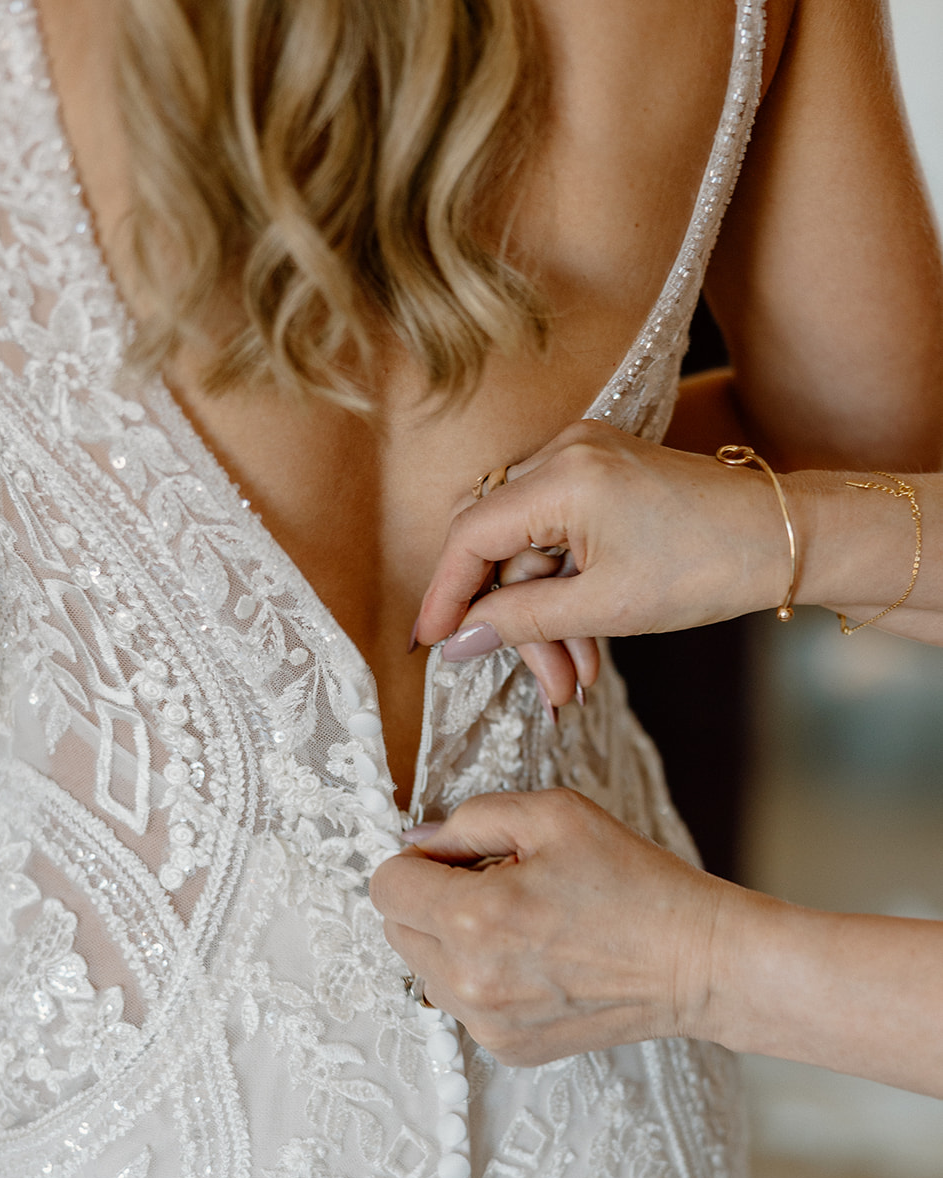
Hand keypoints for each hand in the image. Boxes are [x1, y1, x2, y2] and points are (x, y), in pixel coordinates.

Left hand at [369, 788, 726, 1065]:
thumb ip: (471, 819)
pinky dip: (482, 980)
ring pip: (425, 971)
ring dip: (452, 943)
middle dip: (431, 901)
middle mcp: (470, 981)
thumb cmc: (634, 882)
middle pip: (397, 930)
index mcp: (474, 917)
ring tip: (521, 926)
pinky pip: (462, 1005)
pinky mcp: (507, 1048)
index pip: (386, 887)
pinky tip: (536, 962)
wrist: (696, 962)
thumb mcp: (555, 815)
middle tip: (496, 885)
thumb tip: (418, 841)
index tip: (459, 858)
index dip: (418, 862)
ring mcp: (488, 1023)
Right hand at [419, 421, 791, 703]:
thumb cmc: (706, 566)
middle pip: (500, 545)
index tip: (433, 643)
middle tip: (542, 683)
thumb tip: (457, 641)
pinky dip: (569, 590)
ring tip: (577, 678)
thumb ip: (519, 621)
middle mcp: (566, 452)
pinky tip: (590, 644)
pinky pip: (561, 536)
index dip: (446, 594)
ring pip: (532, 548)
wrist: (785, 539)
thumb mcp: (604, 608)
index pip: (471, 535)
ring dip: (548, 617)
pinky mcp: (605, 473)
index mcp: (562, 475)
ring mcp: (586, 457)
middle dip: (515, 621)